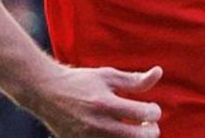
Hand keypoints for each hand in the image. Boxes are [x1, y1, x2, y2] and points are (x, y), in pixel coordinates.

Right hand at [22, 65, 163, 137]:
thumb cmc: (80, 82)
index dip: (154, 112)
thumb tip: (159, 72)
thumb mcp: (108, 76)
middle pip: (137, 137)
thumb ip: (135, 80)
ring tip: (135, 131)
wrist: (46, 93)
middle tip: (148, 124)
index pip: (143, 114)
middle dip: (150, 131)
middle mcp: (97, 124)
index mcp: (106, 104)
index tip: (151, 108)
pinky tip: (119, 134)